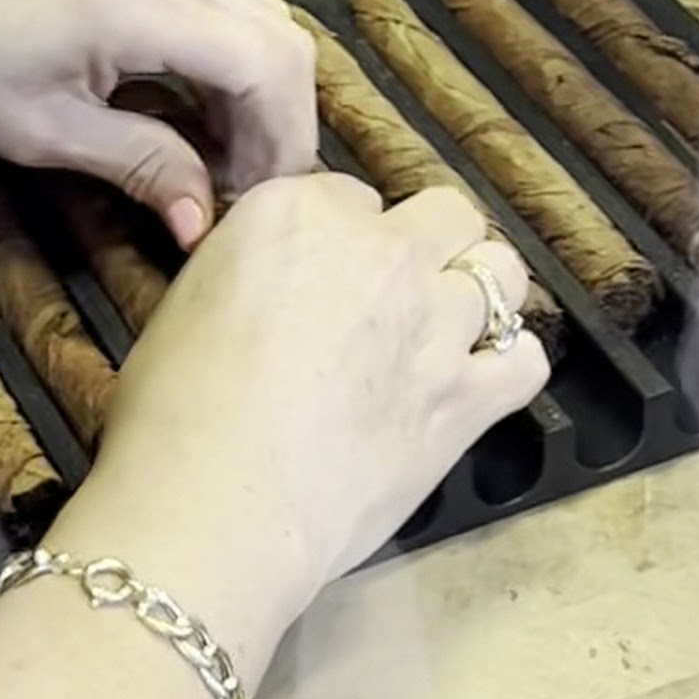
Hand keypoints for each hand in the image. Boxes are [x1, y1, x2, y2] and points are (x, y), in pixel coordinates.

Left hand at [0, 0, 315, 250]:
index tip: (257, 203)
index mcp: (140, 2)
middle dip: (281, 118)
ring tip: (216, 160)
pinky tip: (186, 109)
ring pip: (252, 12)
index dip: (282, 142)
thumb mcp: (42, 131)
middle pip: (280, 33)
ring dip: (254, 88)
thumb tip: (204, 223)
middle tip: (244, 190)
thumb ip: (141, 166)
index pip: (269, 65)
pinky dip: (222, 55)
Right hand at [0, 172, 545, 698]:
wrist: (214, 503)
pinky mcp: (467, 395)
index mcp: (298, 210)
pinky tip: (475, 384)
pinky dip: (507, 365)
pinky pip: (525, 358)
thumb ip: (254, 267)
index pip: (350, 195)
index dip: (341, 237)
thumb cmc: (172, 408)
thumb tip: (281, 288)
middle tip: (394, 294)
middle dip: (425, 244)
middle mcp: (379, 248)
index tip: (322, 277)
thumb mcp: (192, 298)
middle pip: (444, 211)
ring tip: (443, 330)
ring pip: (499, 271)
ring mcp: (433, 319)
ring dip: (475, 293)